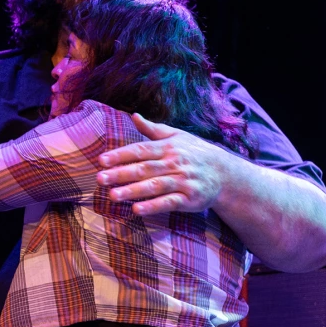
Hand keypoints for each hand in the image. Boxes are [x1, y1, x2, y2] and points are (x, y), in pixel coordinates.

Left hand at [95, 114, 226, 214]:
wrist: (225, 173)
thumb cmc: (195, 153)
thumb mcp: (177, 136)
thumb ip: (153, 129)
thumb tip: (134, 116)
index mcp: (168, 147)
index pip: (140, 150)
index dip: (120, 155)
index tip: (101, 161)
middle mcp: (175, 162)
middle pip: (144, 168)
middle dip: (121, 174)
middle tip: (100, 179)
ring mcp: (183, 181)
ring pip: (155, 186)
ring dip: (133, 191)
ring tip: (113, 196)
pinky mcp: (190, 198)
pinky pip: (169, 202)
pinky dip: (153, 206)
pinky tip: (137, 210)